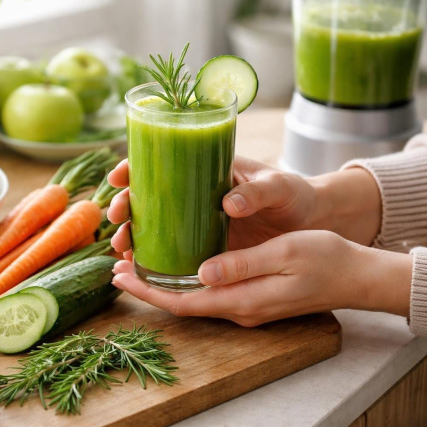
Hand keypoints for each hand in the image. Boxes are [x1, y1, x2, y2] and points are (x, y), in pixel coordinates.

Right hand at [108, 156, 320, 253]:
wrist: (310, 222)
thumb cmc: (294, 195)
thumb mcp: (279, 188)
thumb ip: (257, 193)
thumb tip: (228, 204)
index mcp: (207, 169)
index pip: (161, 161)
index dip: (134, 167)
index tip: (118, 177)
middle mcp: (194, 194)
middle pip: (147, 196)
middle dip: (124, 205)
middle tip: (117, 217)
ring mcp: (196, 221)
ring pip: (152, 225)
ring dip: (131, 234)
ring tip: (121, 247)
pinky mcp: (204, 245)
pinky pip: (169, 249)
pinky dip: (149, 256)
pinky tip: (137, 265)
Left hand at [112, 230, 411, 325]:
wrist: (356, 276)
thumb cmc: (325, 259)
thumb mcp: (284, 254)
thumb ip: (242, 265)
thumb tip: (201, 272)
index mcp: (242, 300)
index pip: (182, 301)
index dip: (148, 290)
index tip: (120, 274)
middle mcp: (238, 308)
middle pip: (181, 301)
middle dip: (147, 286)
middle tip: (118, 264)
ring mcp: (244, 305)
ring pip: (193, 297)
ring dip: (163, 282)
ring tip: (138, 260)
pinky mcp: (251, 296)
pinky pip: (208, 291)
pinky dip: (185, 278)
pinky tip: (176, 261)